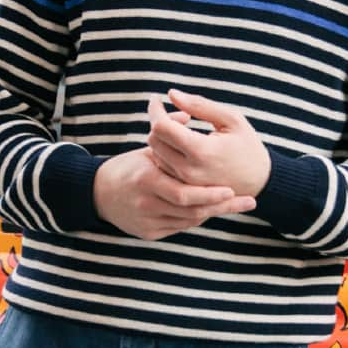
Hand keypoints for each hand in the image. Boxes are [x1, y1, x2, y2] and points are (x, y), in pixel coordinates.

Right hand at [92, 146, 256, 240]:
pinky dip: (195, 218)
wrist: (99, 193)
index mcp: (147, 179)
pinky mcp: (148, 233)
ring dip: (212, 212)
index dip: (212, 194)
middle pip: (193, 211)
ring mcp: (147, 221)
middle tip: (248, 202)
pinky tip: (210, 209)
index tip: (234, 189)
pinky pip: (180, 227)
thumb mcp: (147, 148)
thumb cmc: (129, 167)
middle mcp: (147, 203)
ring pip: (189, 221)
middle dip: (223, 207)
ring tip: (234, 203)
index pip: (187, 193)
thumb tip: (190, 114)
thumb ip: (171, 132)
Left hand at [147, 90, 270, 199]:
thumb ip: (200, 105)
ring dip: (162, 138)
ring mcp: (184, 183)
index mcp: (201, 151)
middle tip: (180, 116)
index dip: (155, 109)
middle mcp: (188, 170)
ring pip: (154, 154)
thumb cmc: (248, 145)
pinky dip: (165, 152)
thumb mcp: (232, 119)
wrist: (260, 182)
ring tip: (184, 130)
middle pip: (153, 139)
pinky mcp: (183, 189)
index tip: (156, 98)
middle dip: (160, 122)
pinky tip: (181, 145)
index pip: (161, 127)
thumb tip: (171, 94)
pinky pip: (162, 167)